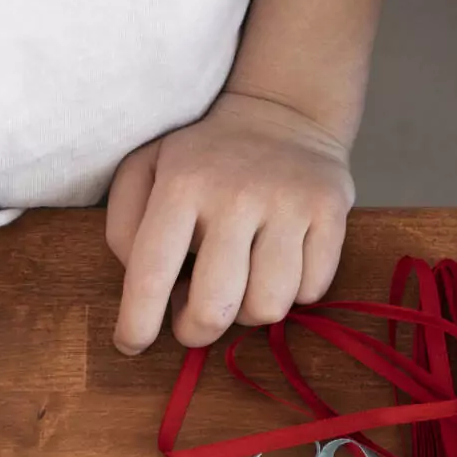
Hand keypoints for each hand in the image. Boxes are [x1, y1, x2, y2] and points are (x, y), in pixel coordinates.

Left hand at [106, 91, 353, 354]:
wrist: (282, 112)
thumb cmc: (202, 158)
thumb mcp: (144, 171)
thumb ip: (126, 229)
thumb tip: (147, 291)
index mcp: (181, 183)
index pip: (150, 274)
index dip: (137, 324)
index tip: (130, 345)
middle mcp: (237, 194)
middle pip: (215, 308)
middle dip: (197, 331)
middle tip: (193, 320)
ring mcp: (289, 203)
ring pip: (268, 308)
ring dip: (249, 313)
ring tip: (240, 284)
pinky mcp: (330, 211)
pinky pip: (312, 291)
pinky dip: (294, 293)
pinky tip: (278, 266)